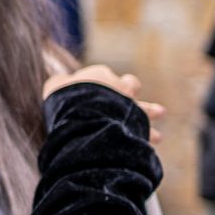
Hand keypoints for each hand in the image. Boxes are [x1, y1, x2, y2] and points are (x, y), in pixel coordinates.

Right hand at [44, 65, 164, 144]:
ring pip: (146, 108)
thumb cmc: (67, 97)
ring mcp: (130, 106)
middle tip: (129, 98)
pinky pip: (147, 130)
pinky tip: (154, 139)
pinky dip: (150, 135)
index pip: (103, 75)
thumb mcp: (55, 86)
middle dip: (131, 90)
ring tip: (159, 116)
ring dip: (151, 112)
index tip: (94, 93)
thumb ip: (60, 82)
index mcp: (100, 75)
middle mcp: (119, 87)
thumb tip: (60, 80)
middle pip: (130, 84)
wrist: (84, 112)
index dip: (101, 83)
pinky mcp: (136, 124)